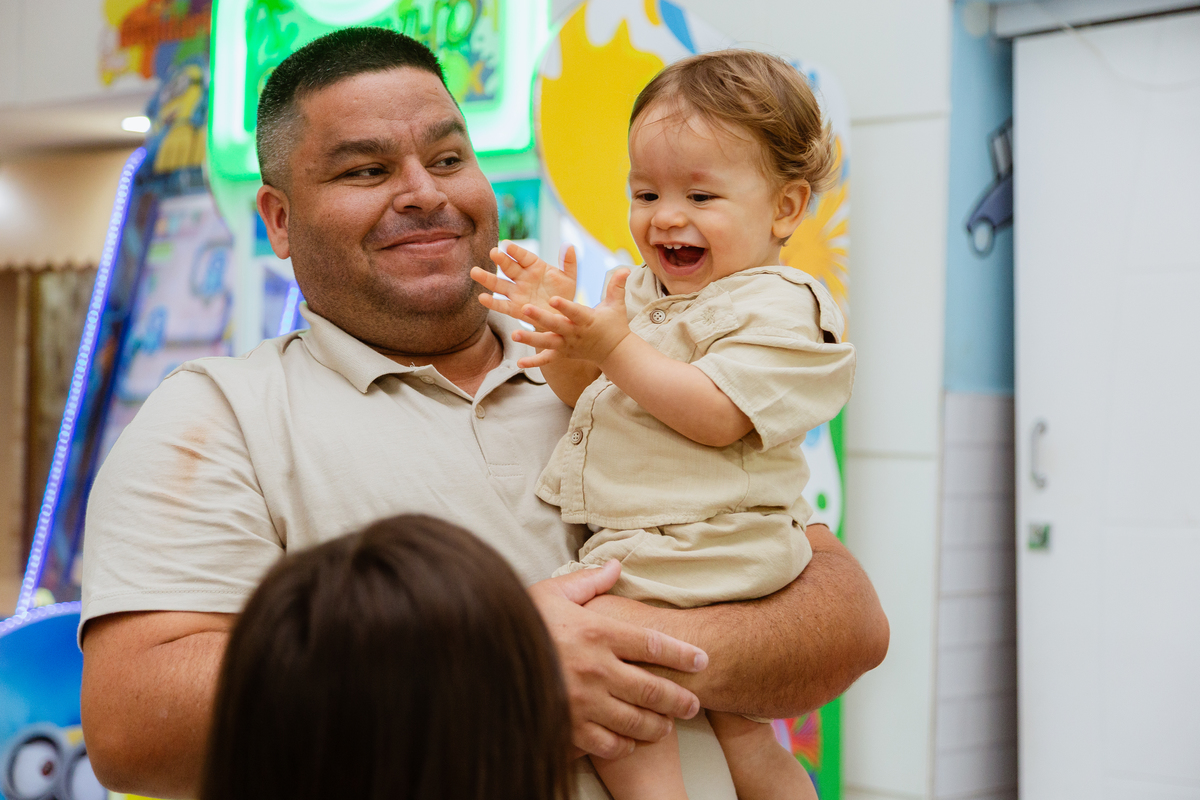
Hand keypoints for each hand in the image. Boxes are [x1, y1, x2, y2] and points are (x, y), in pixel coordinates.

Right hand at [470, 241, 577, 327]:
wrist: (561, 317)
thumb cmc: (563, 295)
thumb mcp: (569, 278)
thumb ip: (569, 263)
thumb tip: (569, 245)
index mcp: (535, 266)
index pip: (523, 256)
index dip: (516, 251)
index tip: (507, 245)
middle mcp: (522, 278)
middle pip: (509, 267)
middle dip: (500, 260)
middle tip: (493, 252)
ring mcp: (516, 293)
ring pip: (500, 284)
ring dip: (487, 278)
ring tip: (475, 272)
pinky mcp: (515, 309)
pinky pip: (502, 305)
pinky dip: (492, 302)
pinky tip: (482, 298)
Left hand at [512, 268, 632, 368]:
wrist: (615, 352)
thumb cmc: (614, 324)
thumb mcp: (617, 305)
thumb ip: (617, 286)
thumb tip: (625, 267)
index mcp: (587, 319)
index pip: (574, 312)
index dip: (564, 306)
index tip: (553, 298)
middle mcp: (575, 333)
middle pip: (556, 325)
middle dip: (540, 317)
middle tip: (525, 308)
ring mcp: (567, 345)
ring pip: (547, 342)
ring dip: (531, 339)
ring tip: (514, 334)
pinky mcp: (563, 354)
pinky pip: (547, 360)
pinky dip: (534, 363)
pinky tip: (519, 364)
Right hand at [528, 560, 707, 759]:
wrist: (483, 655)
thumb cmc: (520, 622)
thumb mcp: (552, 593)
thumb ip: (589, 582)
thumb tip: (616, 565)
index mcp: (597, 633)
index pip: (652, 644)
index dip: (681, 654)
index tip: (701, 661)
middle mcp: (596, 668)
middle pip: (652, 688)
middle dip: (679, 698)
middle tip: (693, 704)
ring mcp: (584, 701)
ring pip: (636, 721)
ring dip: (657, 725)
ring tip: (666, 725)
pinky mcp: (569, 727)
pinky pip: (608, 743)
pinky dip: (624, 744)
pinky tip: (628, 740)